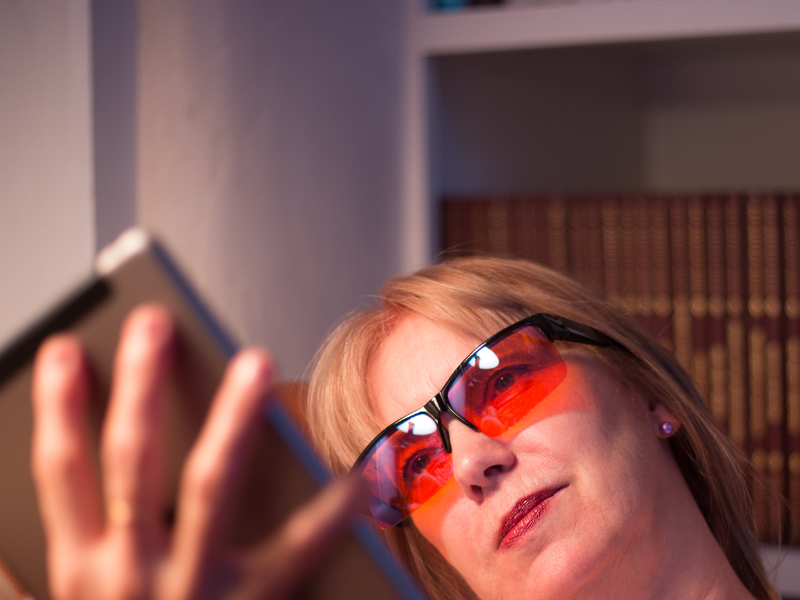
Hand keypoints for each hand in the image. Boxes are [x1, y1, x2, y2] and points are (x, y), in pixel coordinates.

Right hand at [31, 304, 359, 599]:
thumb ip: (20, 590)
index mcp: (81, 572)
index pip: (61, 471)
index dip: (58, 407)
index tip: (64, 348)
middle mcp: (131, 572)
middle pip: (131, 459)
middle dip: (137, 385)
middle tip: (154, 323)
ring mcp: (195, 586)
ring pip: (210, 481)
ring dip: (231, 418)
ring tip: (253, 361)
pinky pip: (299, 547)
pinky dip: (330, 508)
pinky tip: (355, 470)